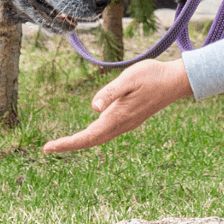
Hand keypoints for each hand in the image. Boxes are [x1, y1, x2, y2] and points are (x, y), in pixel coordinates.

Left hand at [43, 59, 193, 153]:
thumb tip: (93, 108)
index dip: (67, 143)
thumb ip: (110, 92)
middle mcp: (121, 124)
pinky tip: (87, 134)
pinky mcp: (130, 119)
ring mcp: (127, 123)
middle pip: (91, 140)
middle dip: (69, 145)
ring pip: (99, 138)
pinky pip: (106, 133)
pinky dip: (92, 136)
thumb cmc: (152, 75)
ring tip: (61, 144)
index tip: (48, 147)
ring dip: (80, 142)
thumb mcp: (129, 78)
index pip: (88, 135)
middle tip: (47, 148)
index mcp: (118, 116)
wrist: (176, 80)